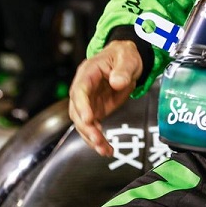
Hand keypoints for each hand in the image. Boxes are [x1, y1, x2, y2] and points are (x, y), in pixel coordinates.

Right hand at [69, 40, 143, 155]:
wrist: (127, 60)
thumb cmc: (124, 56)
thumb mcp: (128, 58)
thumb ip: (123, 70)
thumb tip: (117, 82)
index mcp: (88, 72)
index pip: (80, 89)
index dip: (82, 105)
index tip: (89, 118)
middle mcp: (84, 88)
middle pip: (77, 110)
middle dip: (86, 127)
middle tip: (97, 140)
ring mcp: (88, 101)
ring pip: (83, 123)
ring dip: (91, 137)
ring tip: (104, 150)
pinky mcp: (95, 110)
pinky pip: (92, 127)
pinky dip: (98, 140)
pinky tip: (107, 150)